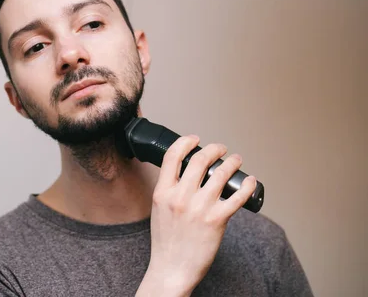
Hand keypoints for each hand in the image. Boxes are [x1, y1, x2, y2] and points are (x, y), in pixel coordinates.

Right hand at [136, 135, 256, 296]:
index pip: (173, 156)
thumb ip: (169, 190)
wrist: (172, 268)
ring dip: (232, 162)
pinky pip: (237, 197)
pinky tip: (250, 181)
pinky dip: (247, 186)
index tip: (195, 139)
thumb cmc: (166, 241)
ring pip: (221, 174)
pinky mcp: (217, 220)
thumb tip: (185, 173)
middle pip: (200, 160)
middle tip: (221, 149)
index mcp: (163, 192)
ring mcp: (200, 208)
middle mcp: (181, 197)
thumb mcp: (159, 209)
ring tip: (236, 160)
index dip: (186, 142)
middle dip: (214, 149)